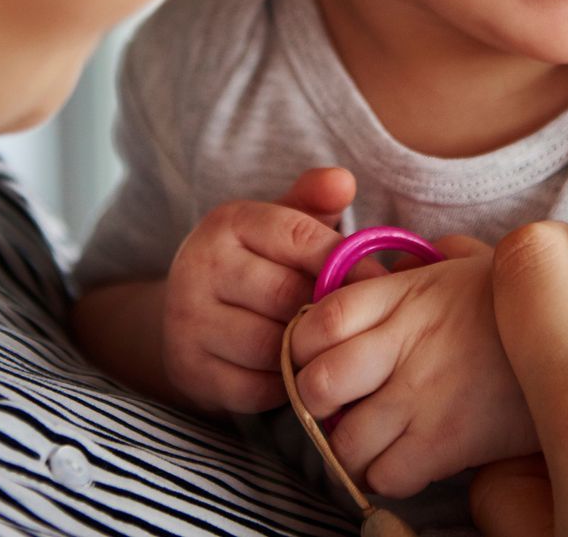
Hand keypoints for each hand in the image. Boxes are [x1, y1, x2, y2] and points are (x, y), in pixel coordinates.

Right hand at [159, 167, 354, 412]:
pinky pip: (254, 387)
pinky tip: (295, 371)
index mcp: (228, 222)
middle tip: (356, 324)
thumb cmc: (259, 264)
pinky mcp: (189, 369)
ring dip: (304, 350)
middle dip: (325, 310)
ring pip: (269, 345)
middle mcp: (199, 266)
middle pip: (286, 295)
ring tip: (325, 346)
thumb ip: (314, 202)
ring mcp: (188, 320)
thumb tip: (342, 181)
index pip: (298, 236)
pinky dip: (283, 385)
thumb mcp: (282, 226)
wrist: (192, 314)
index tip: (379, 281)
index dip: (345, 261)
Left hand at [288, 234, 537, 497]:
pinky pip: (386, 475)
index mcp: (404, 296)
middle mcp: (405, 344)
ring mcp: (424, 396)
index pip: (316, 321)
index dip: (303, 345)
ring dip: (350, 446)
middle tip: (338, 404)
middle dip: (316, 401)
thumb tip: (383, 267)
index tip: (319, 355)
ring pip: (344, 441)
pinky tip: (404, 458)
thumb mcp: (464, 266)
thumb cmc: (521, 302)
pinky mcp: (448, 442)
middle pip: (316, 384)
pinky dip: (385, 475)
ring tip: (372, 438)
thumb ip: (414, 265)